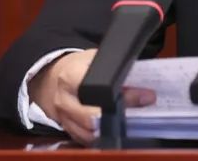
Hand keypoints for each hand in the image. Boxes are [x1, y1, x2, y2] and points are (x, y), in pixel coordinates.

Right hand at [27, 49, 156, 144]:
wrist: (53, 77)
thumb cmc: (80, 66)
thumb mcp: (96, 59)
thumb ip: (116, 69)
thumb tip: (142, 85)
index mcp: (70, 76)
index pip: (97, 90)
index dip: (122, 95)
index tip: (144, 95)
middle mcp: (63, 99)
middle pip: (93, 117)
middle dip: (119, 115)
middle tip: (141, 109)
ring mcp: (63, 117)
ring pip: (89, 133)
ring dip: (112, 129)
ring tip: (129, 119)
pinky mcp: (66, 129)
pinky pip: (85, 139)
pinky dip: (102, 135)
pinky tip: (114, 127)